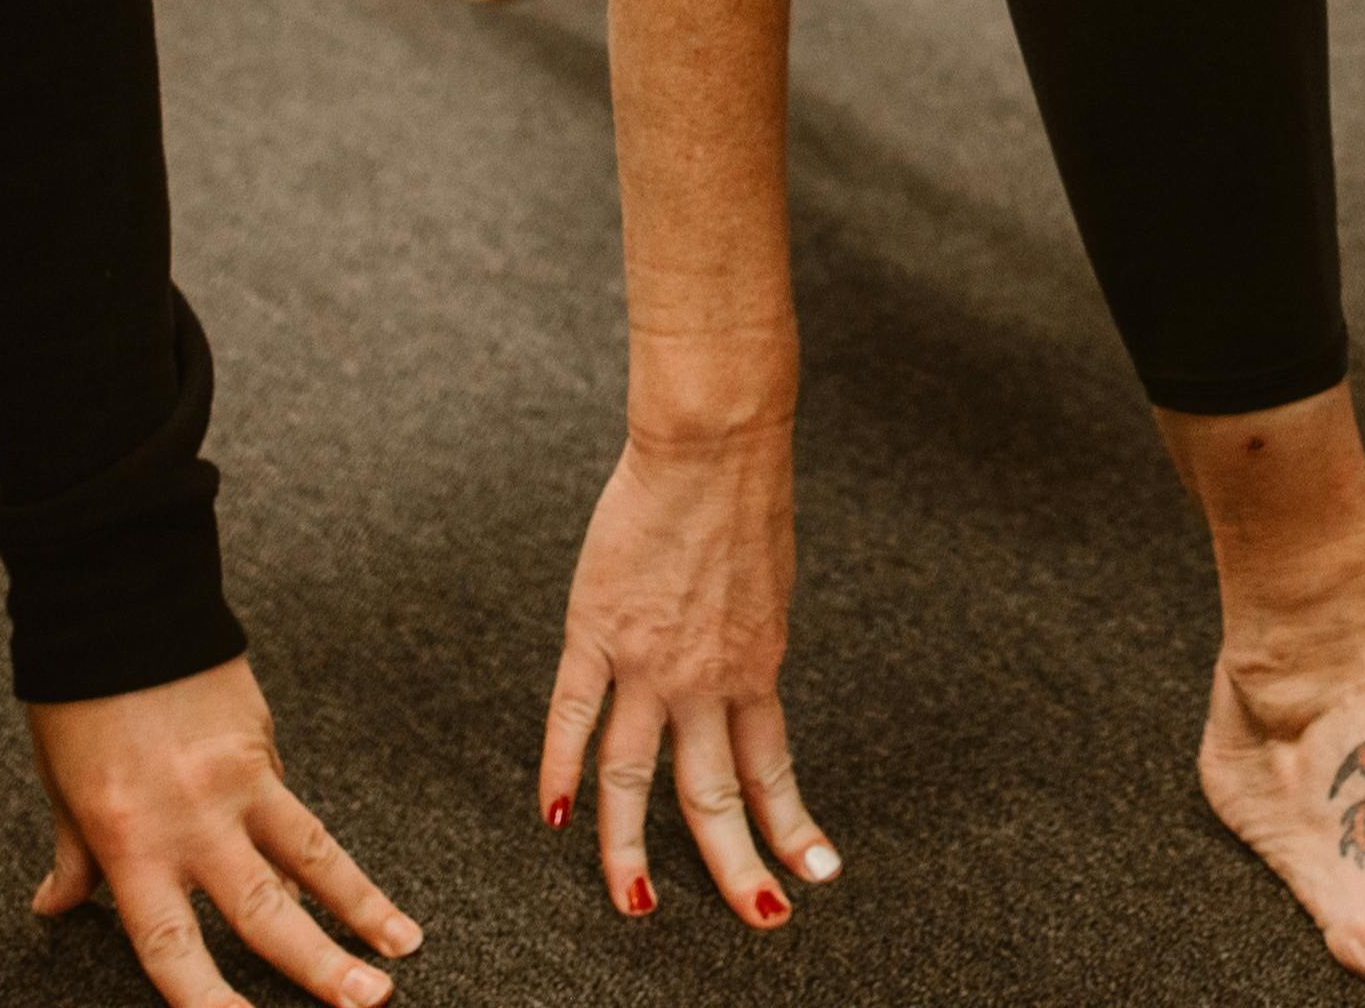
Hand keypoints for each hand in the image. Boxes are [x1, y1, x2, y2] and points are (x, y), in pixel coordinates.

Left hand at [27, 656, 419, 1007]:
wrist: (113, 600)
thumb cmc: (74, 694)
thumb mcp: (60, 784)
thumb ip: (74, 854)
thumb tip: (53, 905)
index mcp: (126, 841)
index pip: (171, 948)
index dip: (210, 1003)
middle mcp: (188, 820)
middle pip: (265, 913)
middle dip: (321, 967)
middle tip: (369, 1002)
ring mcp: (235, 780)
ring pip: (311, 857)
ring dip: (361, 906)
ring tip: (403, 946)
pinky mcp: (262, 741)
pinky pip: (292, 803)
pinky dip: (314, 843)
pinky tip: (346, 875)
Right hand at [535, 420, 834, 926]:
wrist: (712, 447)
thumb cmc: (745, 501)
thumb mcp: (768, 589)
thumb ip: (748, 647)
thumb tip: (743, 677)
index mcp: (757, 668)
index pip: (772, 772)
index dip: (790, 829)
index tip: (809, 875)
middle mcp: (706, 681)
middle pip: (713, 797)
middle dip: (734, 868)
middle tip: (753, 917)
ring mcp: (648, 663)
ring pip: (636, 780)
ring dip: (634, 850)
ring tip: (636, 900)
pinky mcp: (597, 632)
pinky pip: (573, 716)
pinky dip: (561, 769)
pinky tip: (555, 814)